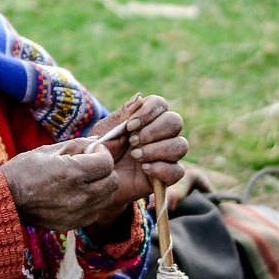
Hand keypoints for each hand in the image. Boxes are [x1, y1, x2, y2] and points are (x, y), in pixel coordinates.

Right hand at [0, 139, 120, 233]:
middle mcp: (78, 195)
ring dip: (101, 187)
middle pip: (112, 182)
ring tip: (84, 182)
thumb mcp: (47, 150)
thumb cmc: (23, 171)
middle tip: (91, 166)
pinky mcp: (72, 224)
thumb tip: (95, 142)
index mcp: (72, 173)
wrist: (5, 199)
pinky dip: (93, 203)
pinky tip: (78, 196)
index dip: (102, 153)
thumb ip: (76, 145)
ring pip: (107, 198)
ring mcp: (77, 212)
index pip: (107, 162)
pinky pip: (95, 212)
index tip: (93, 151)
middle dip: (105, 170)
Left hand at [87, 93, 187, 213]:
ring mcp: (165, 155)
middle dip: (153, 131)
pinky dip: (162, 168)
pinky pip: (178, 171)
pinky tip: (144, 169)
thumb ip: (122, 115)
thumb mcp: (105, 132)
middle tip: (132, 142)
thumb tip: (139, 98)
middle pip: (175, 122)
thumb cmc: (100, 153)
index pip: (160, 104)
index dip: (149, 112)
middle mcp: (160, 135)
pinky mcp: (166, 176)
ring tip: (135, 156)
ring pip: (181, 145)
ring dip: (157, 149)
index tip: (131, 125)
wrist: (97, 181)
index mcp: (146, 119)